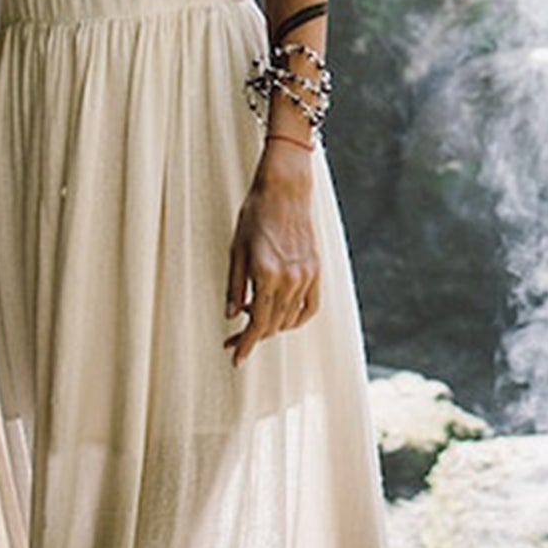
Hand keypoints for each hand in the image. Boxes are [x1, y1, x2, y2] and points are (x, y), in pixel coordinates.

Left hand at [224, 144, 320, 367]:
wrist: (285, 189)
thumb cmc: (255, 214)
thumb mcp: (236, 249)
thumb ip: (235, 285)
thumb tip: (232, 315)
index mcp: (266, 274)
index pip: (256, 323)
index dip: (245, 344)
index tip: (235, 358)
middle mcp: (289, 279)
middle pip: (272, 324)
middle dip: (252, 336)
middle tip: (233, 338)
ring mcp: (306, 276)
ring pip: (289, 318)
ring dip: (271, 326)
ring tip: (252, 318)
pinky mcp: (316, 270)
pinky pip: (310, 307)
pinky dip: (296, 318)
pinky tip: (283, 318)